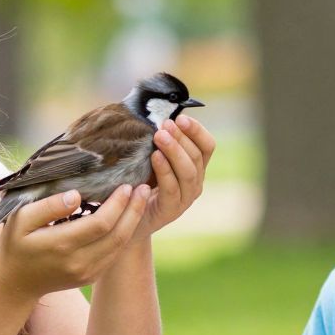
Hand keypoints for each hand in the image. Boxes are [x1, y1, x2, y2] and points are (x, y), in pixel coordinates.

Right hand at [0, 184, 149, 302]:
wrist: (16, 282)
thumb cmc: (15, 243)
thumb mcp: (20, 219)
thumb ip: (48, 206)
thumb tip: (76, 194)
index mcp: (61, 245)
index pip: (100, 223)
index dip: (117, 204)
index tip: (125, 185)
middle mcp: (79, 262)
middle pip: (118, 235)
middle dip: (134, 210)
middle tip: (144, 187)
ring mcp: (87, 272)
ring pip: (120, 245)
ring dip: (134, 221)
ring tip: (141, 198)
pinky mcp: (92, 276)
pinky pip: (115, 253)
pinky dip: (125, 233)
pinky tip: (128, 216)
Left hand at [141, 116, 213, 235]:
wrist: (127, 220)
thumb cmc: (140, 184)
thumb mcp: (151, 160)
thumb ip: (159, 143)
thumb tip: (157, 115)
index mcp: (196, 168)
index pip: (207, 146)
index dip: (197, 131)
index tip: (181, 117)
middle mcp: (195, 183)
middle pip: (197, 156)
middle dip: (182, 137)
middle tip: (165, 124)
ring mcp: (185, 198)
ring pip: (188, 171)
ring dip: (175, 151)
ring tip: (160, 136)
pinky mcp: (171, 210)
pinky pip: (172, 188)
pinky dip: (165, 171)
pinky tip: (155, 157)